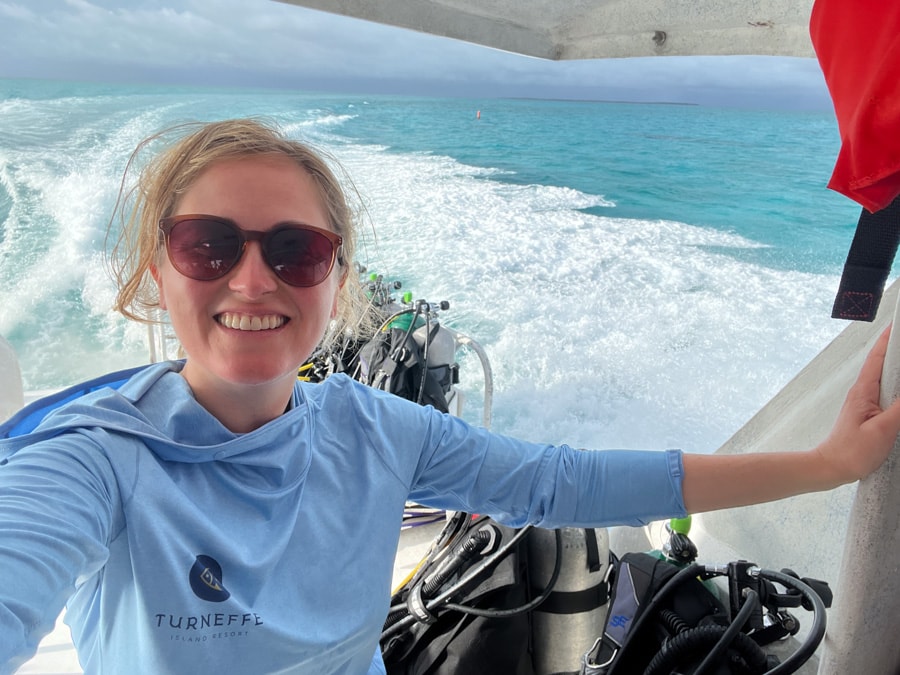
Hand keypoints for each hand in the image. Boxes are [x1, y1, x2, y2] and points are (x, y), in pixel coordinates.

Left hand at [816, 326, 899, 483]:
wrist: (831, 467)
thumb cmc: (852, 451)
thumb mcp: (883, 429)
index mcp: (864, 390)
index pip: (878, 357)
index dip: (889, 339)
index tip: (896, 324)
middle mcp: (863, 392)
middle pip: (883, 363)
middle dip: (895, 348)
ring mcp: (865, 402)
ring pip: (885, 378)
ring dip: (896, 365)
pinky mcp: (869, 413)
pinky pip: (886, 392)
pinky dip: (896, 384)